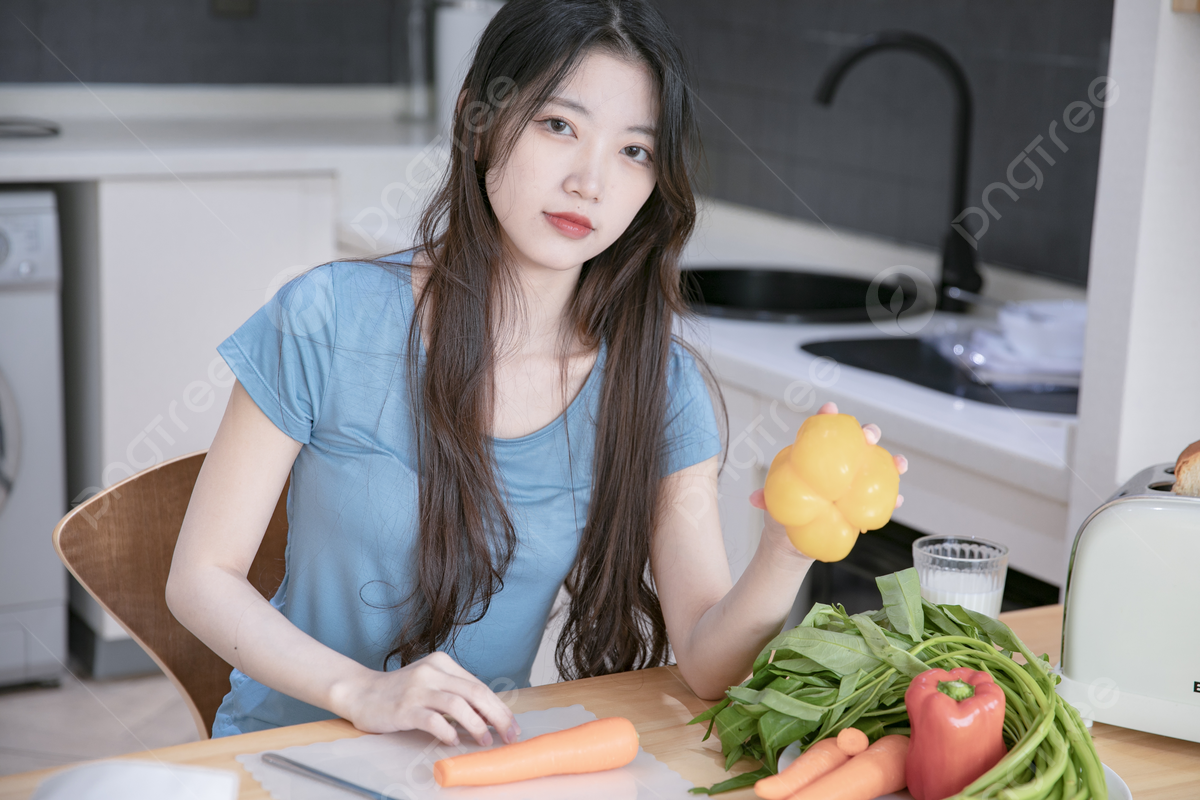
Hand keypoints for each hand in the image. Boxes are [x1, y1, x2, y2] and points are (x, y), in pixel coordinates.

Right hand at [332, 651, 520, 746]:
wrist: (361, 693)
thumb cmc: (400, 692)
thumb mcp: (430, 683)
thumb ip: (455, 693)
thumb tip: (488, 715)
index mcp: (442, 663)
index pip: (479, 686)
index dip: (499, 707)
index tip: (511, 725)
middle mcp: (432, 672)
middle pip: (475, 693)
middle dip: (497, 716)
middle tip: (509, 735)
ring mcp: (418, 689)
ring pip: (458, 705)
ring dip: (477, 725)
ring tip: (485, 740)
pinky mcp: (405, 708)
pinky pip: (433, 720)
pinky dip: (448, 732)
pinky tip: (454, 740)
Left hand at [749, 401, 908, 547]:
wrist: (792, 543)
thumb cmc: (782, 515)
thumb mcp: (773, 505)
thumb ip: (767, 499)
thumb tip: (755, 498)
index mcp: (813, 459)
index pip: (821, 432)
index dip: (827, 417)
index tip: (830, 409)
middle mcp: (837, 467)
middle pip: (856, 443)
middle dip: (866, 432)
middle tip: (869, 434)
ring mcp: (852, 485)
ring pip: (875, 468)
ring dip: (890, 462)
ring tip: (899, 462)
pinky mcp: (861, 506)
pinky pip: (881, 501)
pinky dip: (892, 499)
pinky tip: (898, 500)